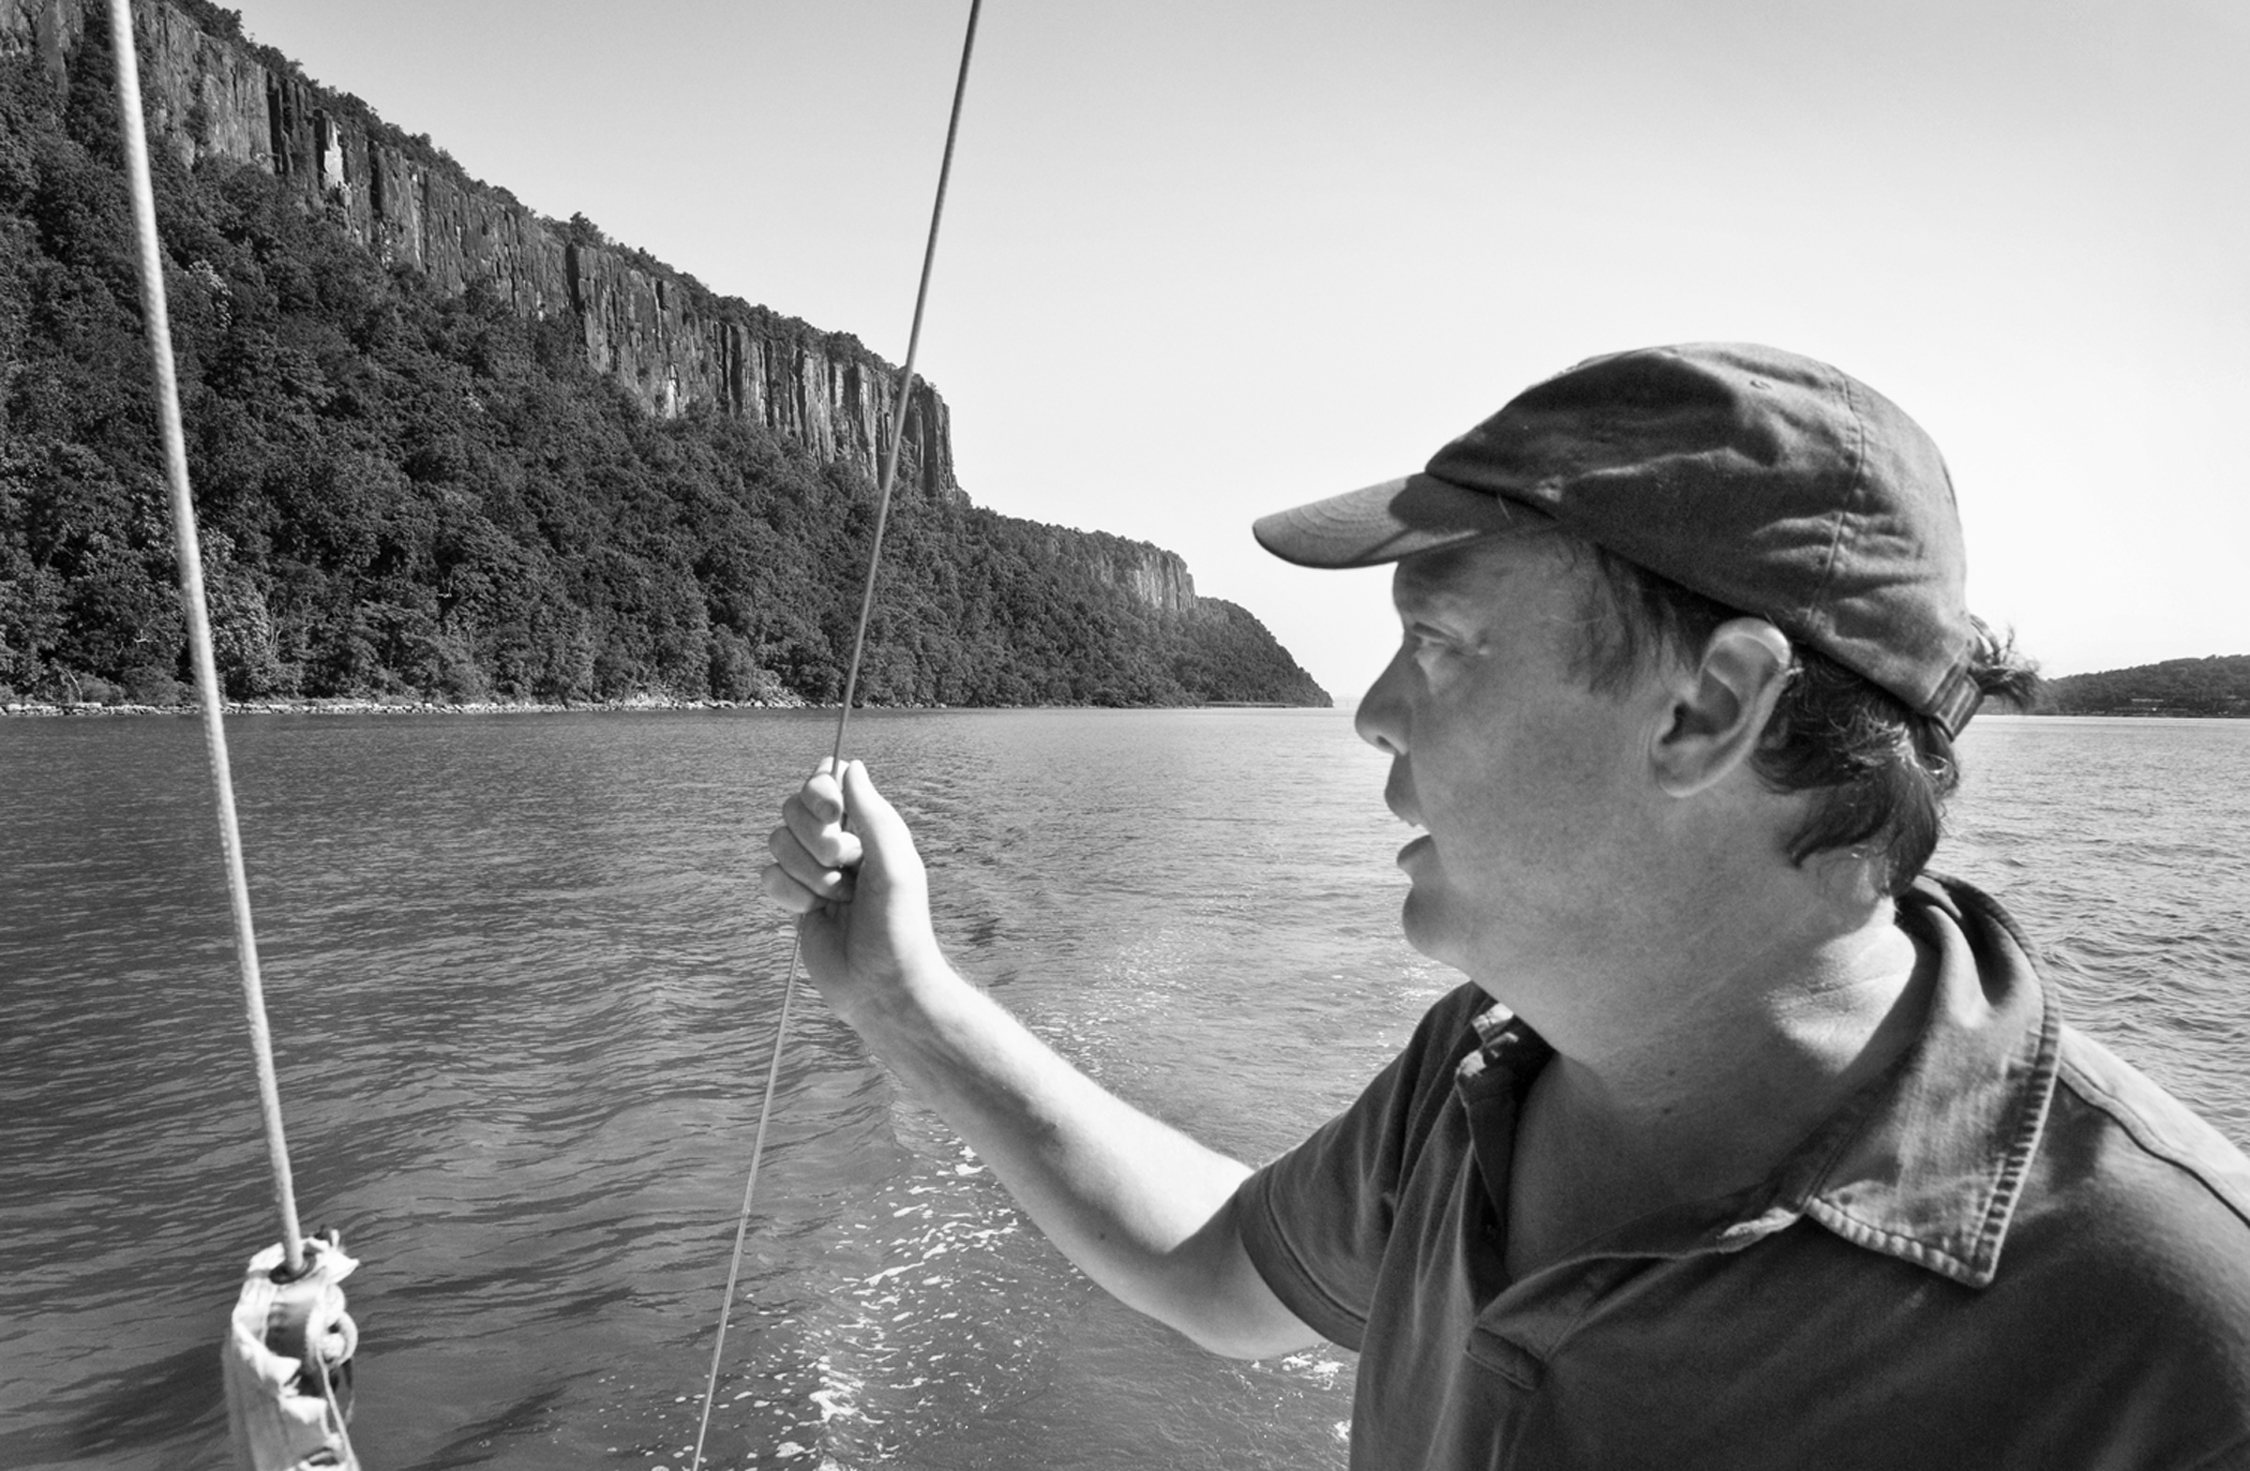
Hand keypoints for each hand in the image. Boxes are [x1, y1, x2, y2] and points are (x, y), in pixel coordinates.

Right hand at [760, 760, 945, 1019]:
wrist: (880, 988)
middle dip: (815, 842)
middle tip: (848, 870)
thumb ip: (872, 813)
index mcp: (866, 826)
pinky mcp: (793, 898)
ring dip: (807, 874)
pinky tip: (814, 914)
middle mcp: (837, 841)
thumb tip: (850, 765)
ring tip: (838, 900)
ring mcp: (813, 869)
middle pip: (793, 807)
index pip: (826, 780)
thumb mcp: (894, 865)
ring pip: (777, 842)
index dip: (819, 792)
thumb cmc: (898, 926)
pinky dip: (789, 895)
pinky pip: (768, 877)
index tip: (833, 814)